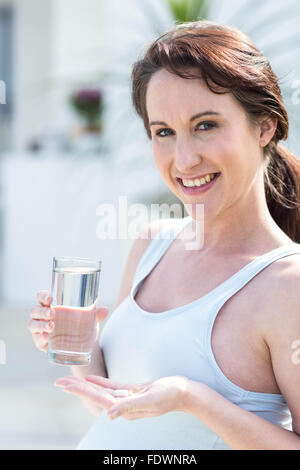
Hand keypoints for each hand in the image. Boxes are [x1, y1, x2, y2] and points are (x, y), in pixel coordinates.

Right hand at [28, 290, 109, 352]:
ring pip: (32, 324)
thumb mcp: (89, 319)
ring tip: (51, 326)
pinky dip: (40, 338)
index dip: (42, 296)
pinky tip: (47, 338)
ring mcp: (41, 330)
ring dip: (40, 325)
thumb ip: (96, 314)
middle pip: (35, 310)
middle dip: (41, 311)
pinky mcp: (42, 342)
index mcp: (52, 306)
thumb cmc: (81, 326)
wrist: (82, 346)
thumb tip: (105, 310)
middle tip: (52, 314)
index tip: (50, 298)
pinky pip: (37, 339)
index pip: (41, 297)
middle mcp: (43, 316)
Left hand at [54, 374, 188, 420]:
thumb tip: (109, 415)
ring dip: (85, 385)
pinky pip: (112, 386)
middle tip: (59, 381)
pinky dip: (100, 382)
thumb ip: (129, 407)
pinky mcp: (132, 391)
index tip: (65, 385)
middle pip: (95, 394)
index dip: (80, 390)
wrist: (184, 392)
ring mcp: (127, 397)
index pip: (97, 398)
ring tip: (70, 380)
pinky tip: (91, 379)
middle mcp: (123, 404)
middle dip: (77, 388)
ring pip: (101, 390)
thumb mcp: (150, 401)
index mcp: (124, 408)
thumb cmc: (170, 395)